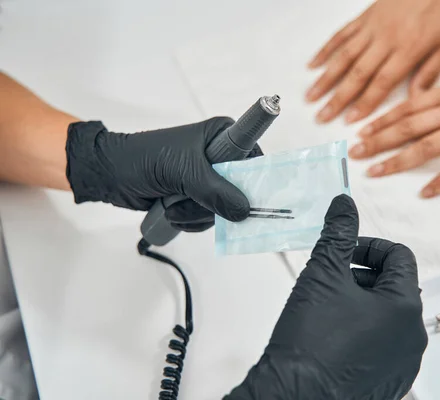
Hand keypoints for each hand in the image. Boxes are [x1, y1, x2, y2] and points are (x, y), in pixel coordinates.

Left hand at [66, 117, 261, 230]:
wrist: (111, 174)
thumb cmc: (144, 160)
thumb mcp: (184, 172)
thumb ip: (216, 191)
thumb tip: (244, 211)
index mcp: (222, 136)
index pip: (253, 157)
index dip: (255, 178)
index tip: (249, 198)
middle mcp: (219, 157)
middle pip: (240, 190)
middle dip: (215, 203)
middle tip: (192, 200)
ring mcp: (208, 179)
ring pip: (223, 208)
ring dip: (198, 215)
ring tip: (173, 206)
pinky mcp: (197, 197)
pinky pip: (209, 218)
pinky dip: (191, 221)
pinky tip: (173, 213)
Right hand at [225, 195, 426, 399]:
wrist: (293, 394)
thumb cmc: (309, 343)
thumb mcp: (322, 273)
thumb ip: (338, 232)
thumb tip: (345, 206)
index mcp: (404, 306)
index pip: (399, 256)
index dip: (369, 246)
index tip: (346, 252)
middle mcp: (412, 336)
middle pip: (395, 285)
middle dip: (363, 274)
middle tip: (333, 280)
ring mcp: (403, 362)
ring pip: (389, 315)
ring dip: (363, 302)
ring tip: (330, 308)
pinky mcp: (390, 381)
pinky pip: (384, 343)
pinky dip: (365, 331)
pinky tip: (335, 335)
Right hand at [306, 0, 439, 123]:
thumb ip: (431, 72)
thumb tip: (416, 100)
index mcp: (408, 50)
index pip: (382, 83)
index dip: (365, 103)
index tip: (350, 120)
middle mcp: (386, 40)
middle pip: (358, 74)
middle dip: (338, 98)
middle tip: (321, 116)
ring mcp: (372, 27)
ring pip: (344, 56)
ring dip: (326, 78)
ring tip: (311, 96)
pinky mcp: (365, 16)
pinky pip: (341, 34)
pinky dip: (326, 50)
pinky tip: (314, 64)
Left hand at [350, 49, 439, 197]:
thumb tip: (424, 102)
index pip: (407, 108)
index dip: (381, 121)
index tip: (361, 131)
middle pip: (408, 127)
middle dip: (377, 141)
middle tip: (355, 154)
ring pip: (426, 145)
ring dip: (397, 160)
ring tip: (376, 172)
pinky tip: (425, 193)